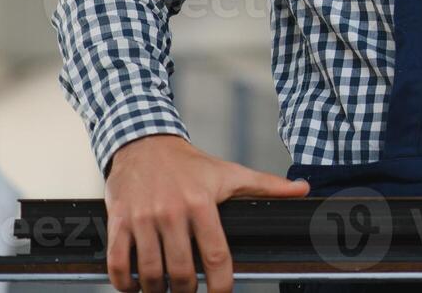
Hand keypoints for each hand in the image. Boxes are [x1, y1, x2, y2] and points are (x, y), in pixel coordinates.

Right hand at [104, 133, 309, 292]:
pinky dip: (124, 283)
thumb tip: (303, 189)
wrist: (145, 144)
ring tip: (164, 292)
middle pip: (181, 271)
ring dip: (156, 292)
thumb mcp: (230, 173)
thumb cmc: (190, 164)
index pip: (216, 255)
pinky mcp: (119, 222)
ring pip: (150, 273)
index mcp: (202, 204)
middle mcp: (172, 213)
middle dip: (187, 291)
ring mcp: (143, 219)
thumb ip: (267, 185)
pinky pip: (118, 263)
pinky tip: (134, 287)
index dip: (221, 284)